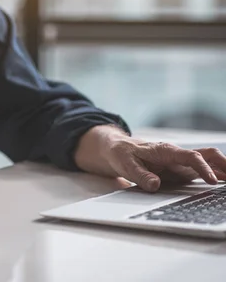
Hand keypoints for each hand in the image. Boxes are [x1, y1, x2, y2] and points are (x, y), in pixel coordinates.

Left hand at [104, 136, 225, 191]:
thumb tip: (155, 185)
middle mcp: (178, 155)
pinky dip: (216, 174)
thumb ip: (140, 175)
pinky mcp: (181, 170)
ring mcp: (181, 163)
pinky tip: (224, 183)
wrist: (118, 149)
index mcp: (166, 151)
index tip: (212, 181)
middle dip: (224, 164)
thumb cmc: (122, 154)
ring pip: (208, 161)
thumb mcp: (126, 165)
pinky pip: (202, 170)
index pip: (191, 156)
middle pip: (208, 154)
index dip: (204, 168)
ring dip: (223, 169)